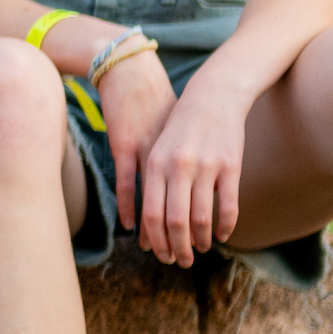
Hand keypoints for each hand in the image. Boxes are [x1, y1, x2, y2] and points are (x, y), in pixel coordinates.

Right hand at [86, 50, 191, 264]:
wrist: (136, 72)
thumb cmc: (164, 103)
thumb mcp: (189, 135)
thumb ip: (197, 163)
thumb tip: (206, 193)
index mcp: (196, 158)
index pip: (202, 205)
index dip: (201, 232)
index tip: (202, 249)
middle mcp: (176, 160)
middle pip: (181, 213)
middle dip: (182, 241)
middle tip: (183, 260)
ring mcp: (151, 153)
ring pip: (156, 204)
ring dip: (159, 232)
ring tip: (159, 251)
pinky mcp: (126, 147)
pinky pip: (128, 186)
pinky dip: (130, 208)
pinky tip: (132, 226)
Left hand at [128, 65, 245, 266]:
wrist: (212, 96)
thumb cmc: (180, 129)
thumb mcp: (157, 150)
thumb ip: (152, 183)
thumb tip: (146, 223)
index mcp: (155, 164)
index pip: (151, 214)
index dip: (155, 240)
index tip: (160, 255)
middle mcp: (178, 167)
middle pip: (175, 222)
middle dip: (177, 248)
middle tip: (182, 261)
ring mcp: (206, 167)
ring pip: (201, 218)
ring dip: (200, 241)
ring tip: (201, 248)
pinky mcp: (231, 167)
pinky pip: (228, 206)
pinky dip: (225, 226)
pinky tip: (223, 235)